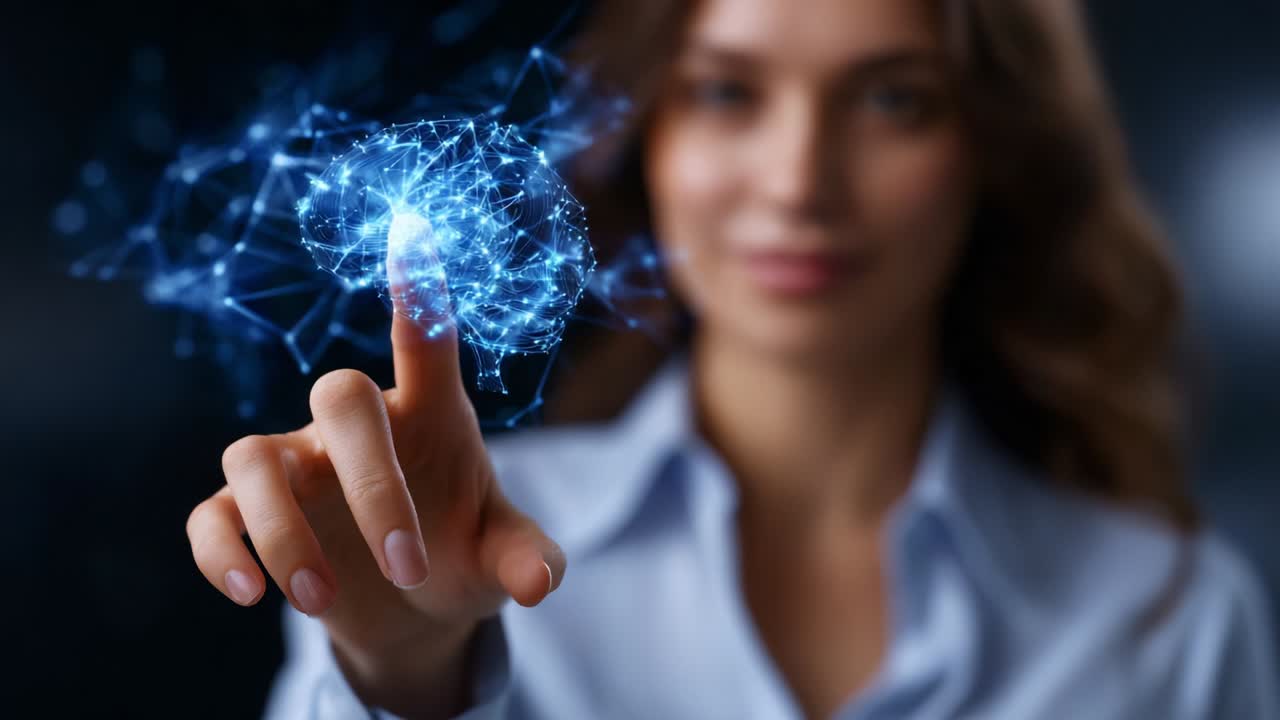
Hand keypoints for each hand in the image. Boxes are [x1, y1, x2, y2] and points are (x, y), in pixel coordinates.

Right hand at [187, 220, 563, 714]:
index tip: (413, 230)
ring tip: (319, 601)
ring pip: (255, 455)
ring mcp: (297, 465)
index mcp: (430, 414)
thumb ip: (526, 558)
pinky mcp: (251, 515)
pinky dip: (220, 550)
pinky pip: (213, 514)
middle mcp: (358, 426)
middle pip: (339, 396)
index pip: (424, 340)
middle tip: (410, 571)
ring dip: (285, 532)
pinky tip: (248, 593)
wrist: (411, 607)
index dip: (418, 291)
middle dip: (372, 485)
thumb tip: (541, 582)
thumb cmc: (460, 555)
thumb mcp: (501, 557)